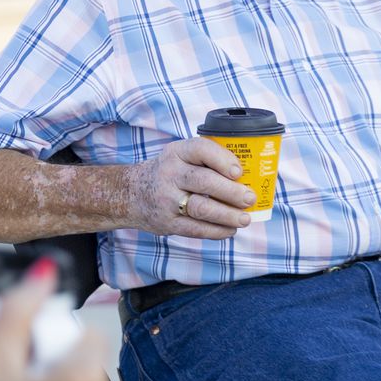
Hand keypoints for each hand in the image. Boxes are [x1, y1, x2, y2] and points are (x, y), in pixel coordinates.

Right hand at [124, 137, 255, 237]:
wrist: (130, 193)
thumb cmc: (168, 173)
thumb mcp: (180, 157)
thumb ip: (207, 161)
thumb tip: (248, 176)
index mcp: (176, 153)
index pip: (201, 150)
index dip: (223, 160)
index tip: (239, 172)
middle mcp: (169, 174)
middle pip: (204, 182)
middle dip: (231, 192)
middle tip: (250, 198)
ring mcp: (166, 199)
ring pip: (201, 208)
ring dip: (227, 215)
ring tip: (245, 219)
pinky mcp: (166, 222)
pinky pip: (195, 229)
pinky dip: (216, 231)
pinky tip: (229, 230)